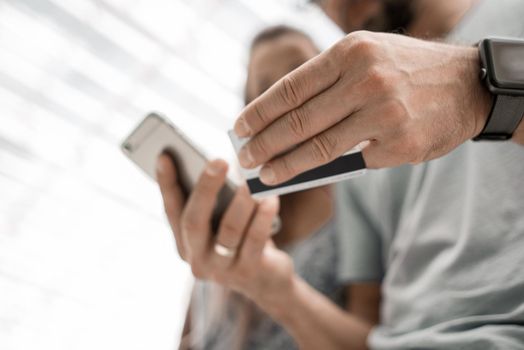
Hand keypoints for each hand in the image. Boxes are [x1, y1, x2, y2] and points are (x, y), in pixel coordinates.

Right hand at [156, 154, 293, 306]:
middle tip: (218, 160)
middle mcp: (197, 258)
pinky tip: (270, 198)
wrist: (267, 281)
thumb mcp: (223, 222)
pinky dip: (262, 216)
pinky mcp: (249, 272)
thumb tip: (217, 163)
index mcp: (184, 243)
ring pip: (229, 230)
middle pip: (194, 221)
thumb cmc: (242, 240)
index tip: (164, 155)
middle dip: (205, 188)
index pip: (171, 210)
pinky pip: (255, 240)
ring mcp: (222, 269)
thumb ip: (214, 202)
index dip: (167, 183)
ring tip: (251, 179)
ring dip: (241, 201)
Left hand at [234, 31, 492, 184]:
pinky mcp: (399, 145)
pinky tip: (318, 171)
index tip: (239, 128)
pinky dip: (335, 167)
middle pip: (298, 120)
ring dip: (285, 164)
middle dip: (264, 143)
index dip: (260, 111)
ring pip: (319, 147)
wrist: (467, 86)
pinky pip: (355, 162)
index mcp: (350, 53)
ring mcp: (384, 113)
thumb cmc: (405, 73)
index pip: (291, 88)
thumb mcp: (367, 59)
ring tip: (264, 175)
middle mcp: (365, 80)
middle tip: (244, 157)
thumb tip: (282, 126)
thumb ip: (328, 86)